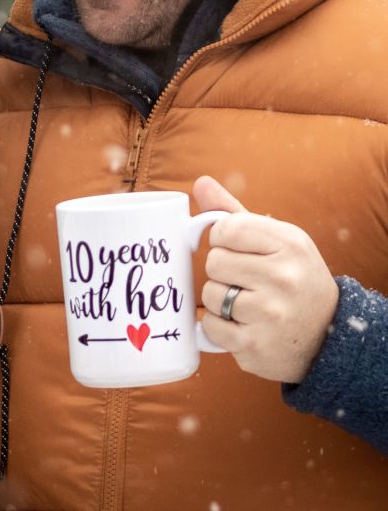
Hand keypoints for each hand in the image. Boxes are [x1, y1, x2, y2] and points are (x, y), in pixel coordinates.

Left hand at [194, 176, 338, 383]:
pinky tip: (243, 326)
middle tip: (245, 280)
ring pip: (210, 295)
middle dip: (222, 271)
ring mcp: (271, 314)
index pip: (225, 229)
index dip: (222, 239)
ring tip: (246, 303)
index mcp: (289, 243)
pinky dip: (218, 327)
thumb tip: (200, 182)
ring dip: (220, 300)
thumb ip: (233, 212)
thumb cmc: (291, 277)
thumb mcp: (275, 240)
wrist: (328, 337)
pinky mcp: (256, 346)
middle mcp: (284, 277)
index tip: (237, 249)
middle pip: (214, 262)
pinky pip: (210, 327)